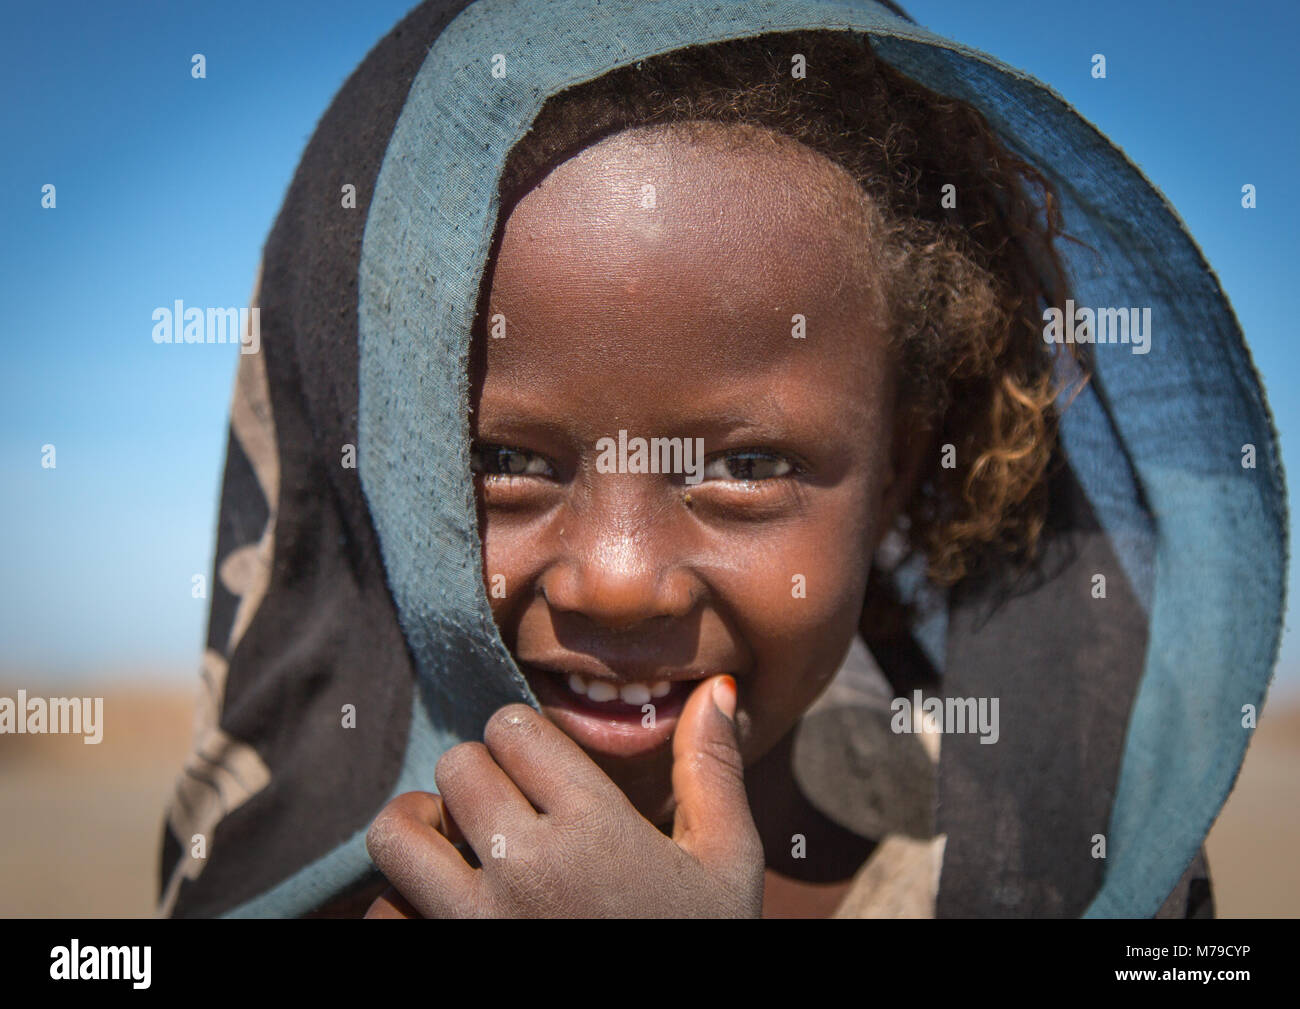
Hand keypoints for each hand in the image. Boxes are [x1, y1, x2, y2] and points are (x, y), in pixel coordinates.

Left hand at [363, 674, 763, 916]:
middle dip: (480, 777)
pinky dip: (404, 904)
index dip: (525, 739)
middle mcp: (526, 867)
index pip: (511, 727)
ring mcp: (475, 923)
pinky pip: (383, 912)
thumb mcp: (726, 865)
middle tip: (508, 809)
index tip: (542, 769)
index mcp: (595, 827)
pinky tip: (448, 911)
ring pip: (397, 831)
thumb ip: (713, 772)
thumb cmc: (701, 946)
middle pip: (456, 765)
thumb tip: (714, 690)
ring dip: (423, 830)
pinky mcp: (445, 959)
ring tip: (460, 847)